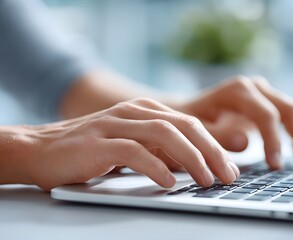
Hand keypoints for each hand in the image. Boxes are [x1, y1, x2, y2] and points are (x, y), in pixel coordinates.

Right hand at [15, 99, 239, 190]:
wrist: (41, 148)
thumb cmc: (92, 150)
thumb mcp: (133, 146)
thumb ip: (161, 150)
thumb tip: (196, 165)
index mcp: (147, 110)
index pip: (191, 124)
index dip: (215, 146)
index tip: (230, 169)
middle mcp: (134, 112)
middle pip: (185, 126)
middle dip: (212, 151)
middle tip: (228, 176)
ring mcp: (116, 124)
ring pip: (165, 134)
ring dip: (191, 158)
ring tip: (206, 180)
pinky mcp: (98, 142)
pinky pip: (134, 151)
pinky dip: (155, 166)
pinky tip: (169, 182)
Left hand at [173, 75, 292, 168]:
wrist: (184, 112)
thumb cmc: (187, 123)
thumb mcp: (195, 130)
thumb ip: (217, 136)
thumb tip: (245, 141)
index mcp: (237, 90)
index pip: (265, 114)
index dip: (273, 140)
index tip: (274, 165)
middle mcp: (254, 87)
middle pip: (288, 108)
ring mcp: (262, 93)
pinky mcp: (266, 104)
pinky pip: (288, 117)